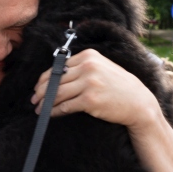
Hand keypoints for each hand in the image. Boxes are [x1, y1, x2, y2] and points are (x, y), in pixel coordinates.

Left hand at [31, 49, 158, 126]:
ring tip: (38, 108)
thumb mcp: (102, 68)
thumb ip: (82, 67)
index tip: (38, 87)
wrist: (138, 103)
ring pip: (57, 93)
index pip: (58, 67)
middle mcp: (88, 67)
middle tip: (34, 99)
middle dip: (41, 91)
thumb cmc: (119, 86)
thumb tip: (56, 75)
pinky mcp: (89, 100)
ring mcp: (89, 83)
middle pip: (55, 79)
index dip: (45, 78)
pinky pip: (65, 106)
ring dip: (44, 102)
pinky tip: (49, 114)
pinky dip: (54, 111)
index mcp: (89, 56)